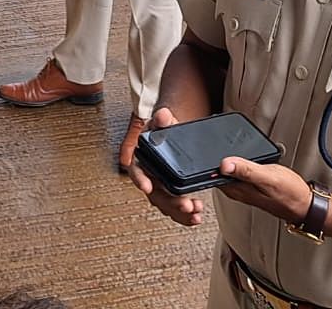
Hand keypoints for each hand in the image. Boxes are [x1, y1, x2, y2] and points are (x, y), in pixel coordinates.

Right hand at [127, 109, 206, 226]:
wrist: (171, 135)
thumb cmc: (162, 130)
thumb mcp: (162, 122)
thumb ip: (162, 119)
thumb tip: (163, 115)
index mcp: (142, 158)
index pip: (136, 170)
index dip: (140, 179)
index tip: (147, 186)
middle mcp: (149, 175)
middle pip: (155, 193)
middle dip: (170, 202)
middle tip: (185, 204)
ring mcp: (159, 186)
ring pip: (166, 204)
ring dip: (180, 212)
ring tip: (195, 213)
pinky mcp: (170, 193)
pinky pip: (175, 208)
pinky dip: (185, 215)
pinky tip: (196, 216)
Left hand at [215, 154, 314, 224]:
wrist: (305, 204)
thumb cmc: (289, 193)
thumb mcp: (267, 177)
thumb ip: (245, 170)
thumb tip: (224, 164)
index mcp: (237, 189)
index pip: (213, 176)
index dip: (207, 162)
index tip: (206, 147)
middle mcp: (238, 190)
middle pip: (218, 173)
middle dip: (214, 158)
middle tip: (214, 141)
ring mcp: (245, 188)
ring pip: (228, 172)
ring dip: (226, 160)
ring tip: (225, 145)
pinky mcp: (252, 185)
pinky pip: (238, 173)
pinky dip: (238, 163)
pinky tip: (243, 156)